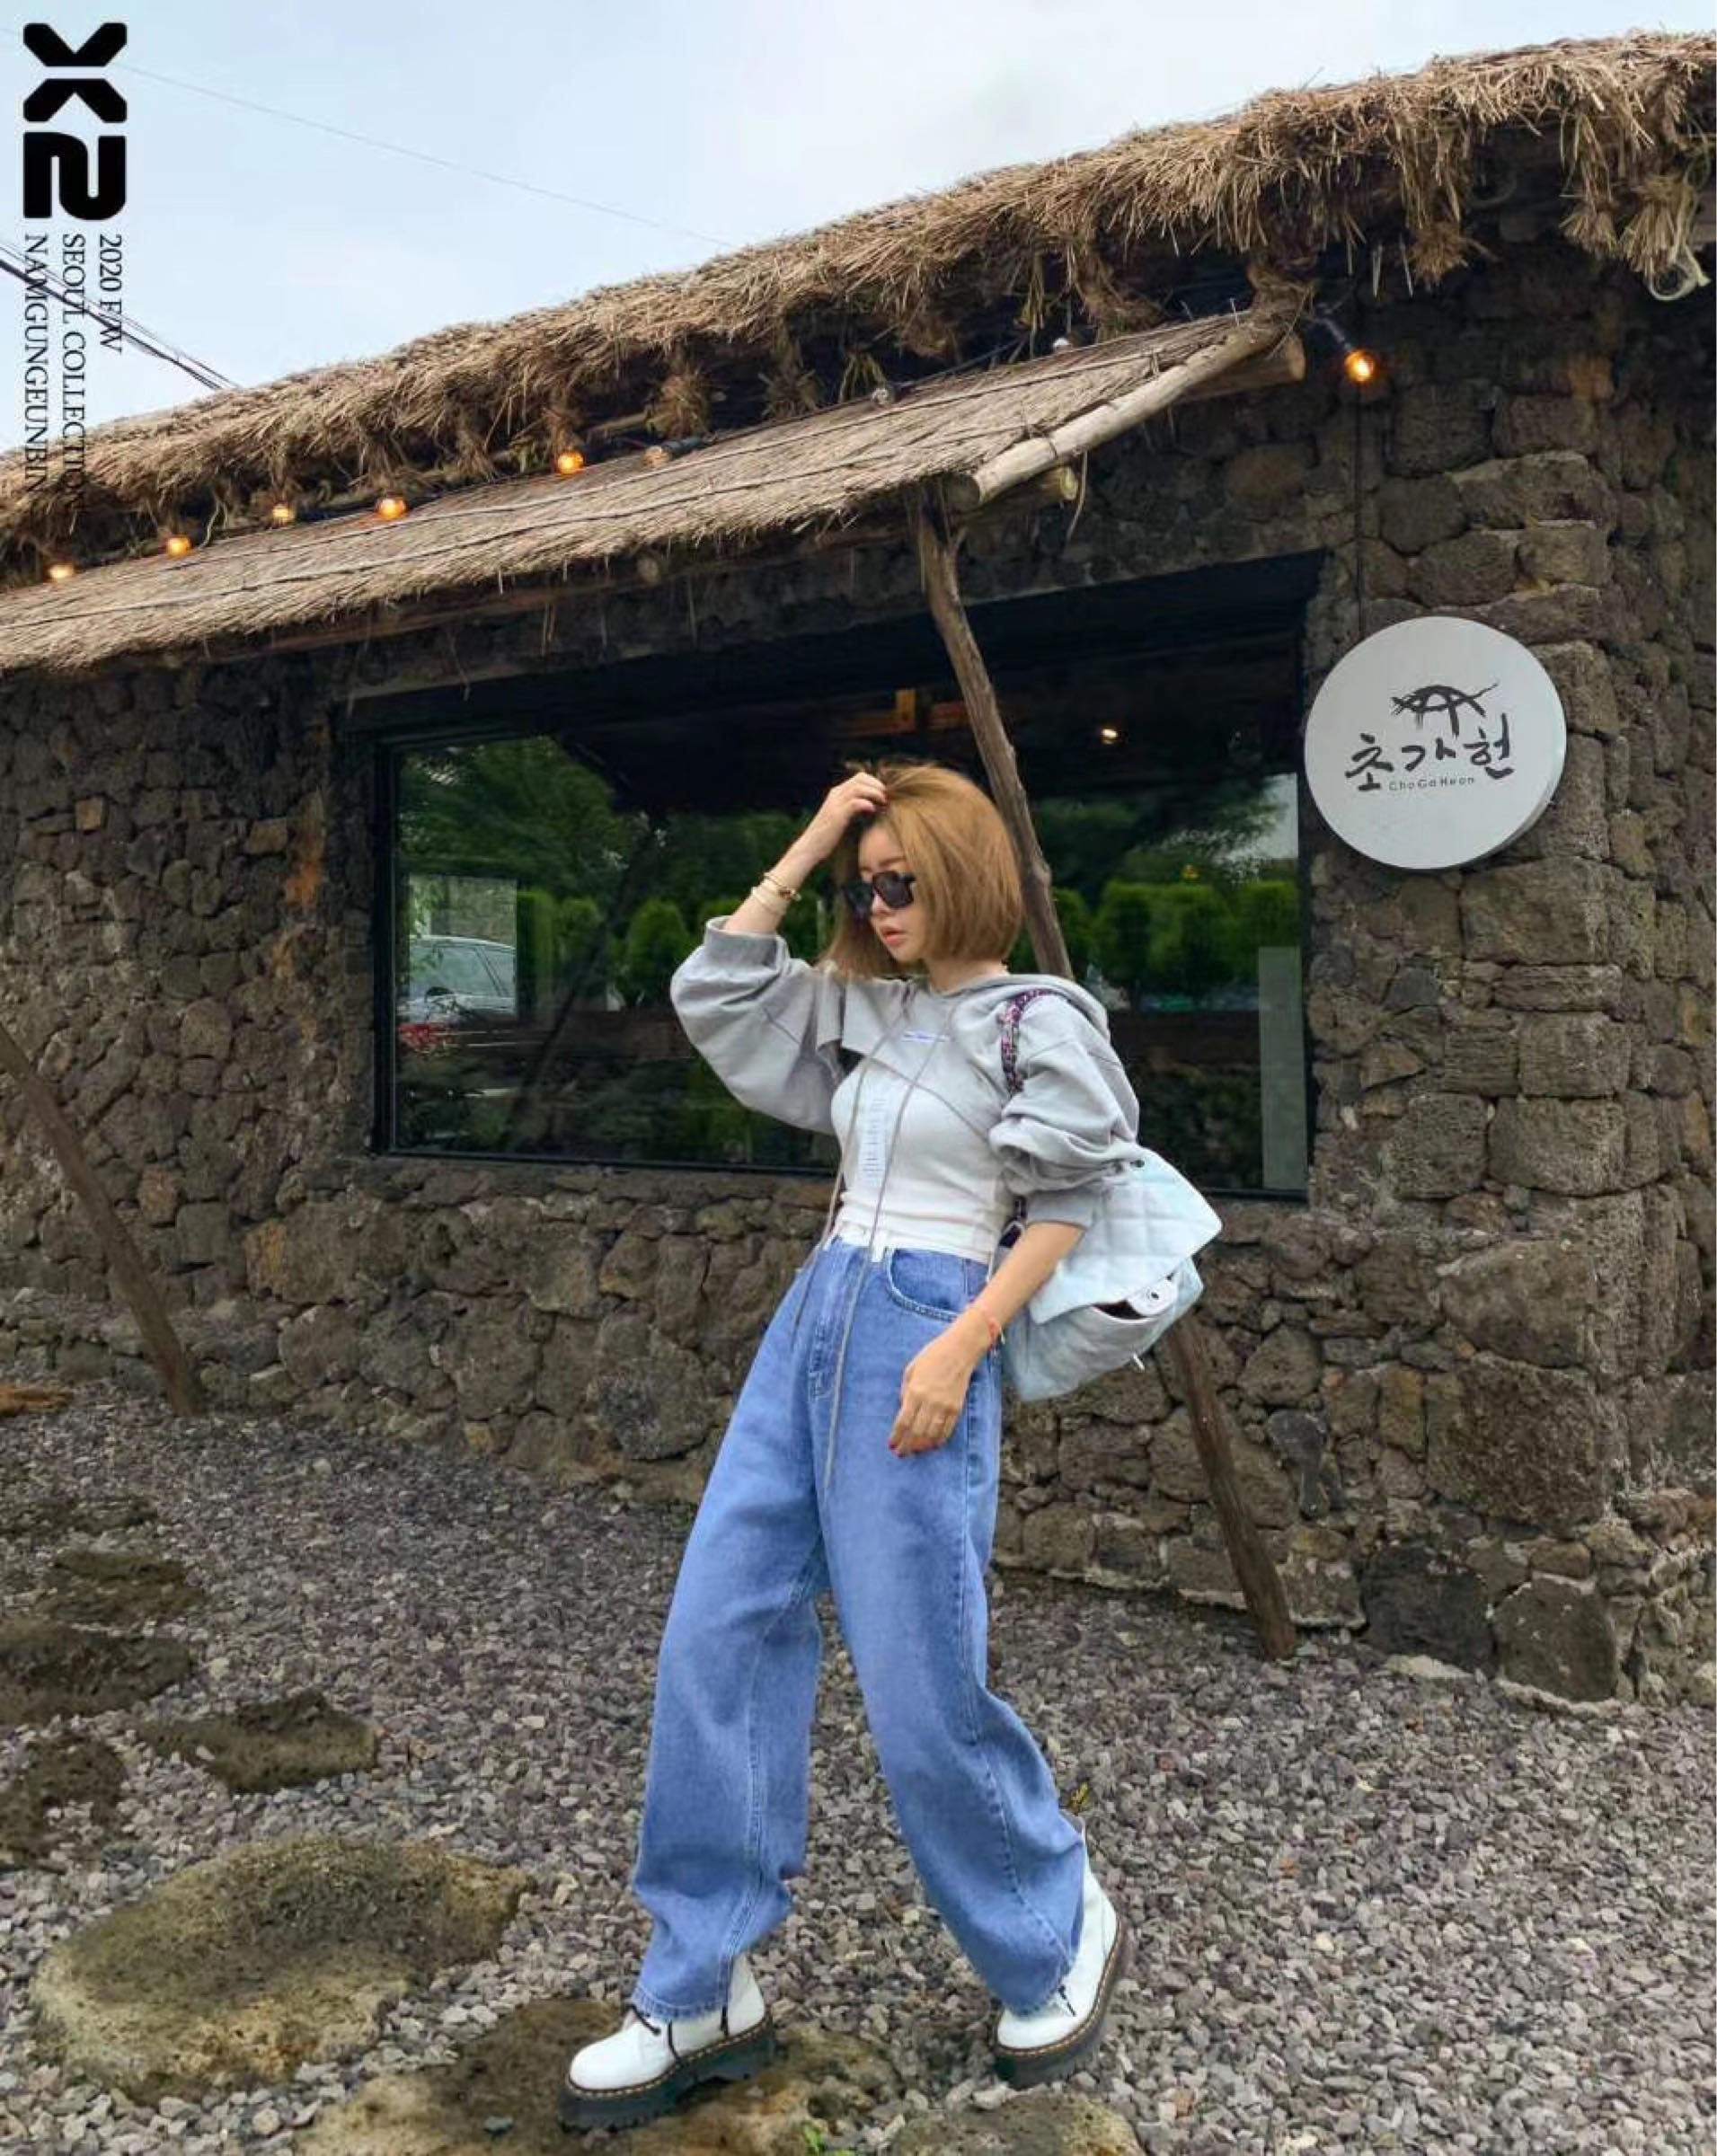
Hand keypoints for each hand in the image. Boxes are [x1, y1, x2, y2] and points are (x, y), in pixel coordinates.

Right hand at [799, 770, 890, 866]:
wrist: (811, 847)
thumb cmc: (828, 836)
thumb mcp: (842, 818)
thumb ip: (854, 809)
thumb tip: (873, 807)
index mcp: (837, 793)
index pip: (859, 777)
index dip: (874, 782)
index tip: (884, 793)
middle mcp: (835, 794)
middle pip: (860, 778)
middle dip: (877, 785)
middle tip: (887, 796)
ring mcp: (835, 803)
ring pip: (859, 787)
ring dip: (874, 793)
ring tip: (883, 802)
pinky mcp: (837, 815)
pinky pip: (855, 802)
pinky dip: (867, 804)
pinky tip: (873, 810)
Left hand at [888, 1328, 980, 1456]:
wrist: (960, 1351)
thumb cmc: (932, 1356)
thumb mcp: (911, 1370)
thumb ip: (905, 1392)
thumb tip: (904, 1410)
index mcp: (915, 1392)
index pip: (903, 1422)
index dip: (897, 1437)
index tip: (892, 1445)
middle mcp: (930, 1402)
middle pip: (917, 1432)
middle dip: (907, 1446)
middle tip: (901, 1454)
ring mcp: (945, 1406)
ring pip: (932, 1435)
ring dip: (922, 1447)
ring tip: (914, 1452)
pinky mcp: (957, 1408)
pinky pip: (947, 1430)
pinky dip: (938, 1441)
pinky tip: (932, 1446)